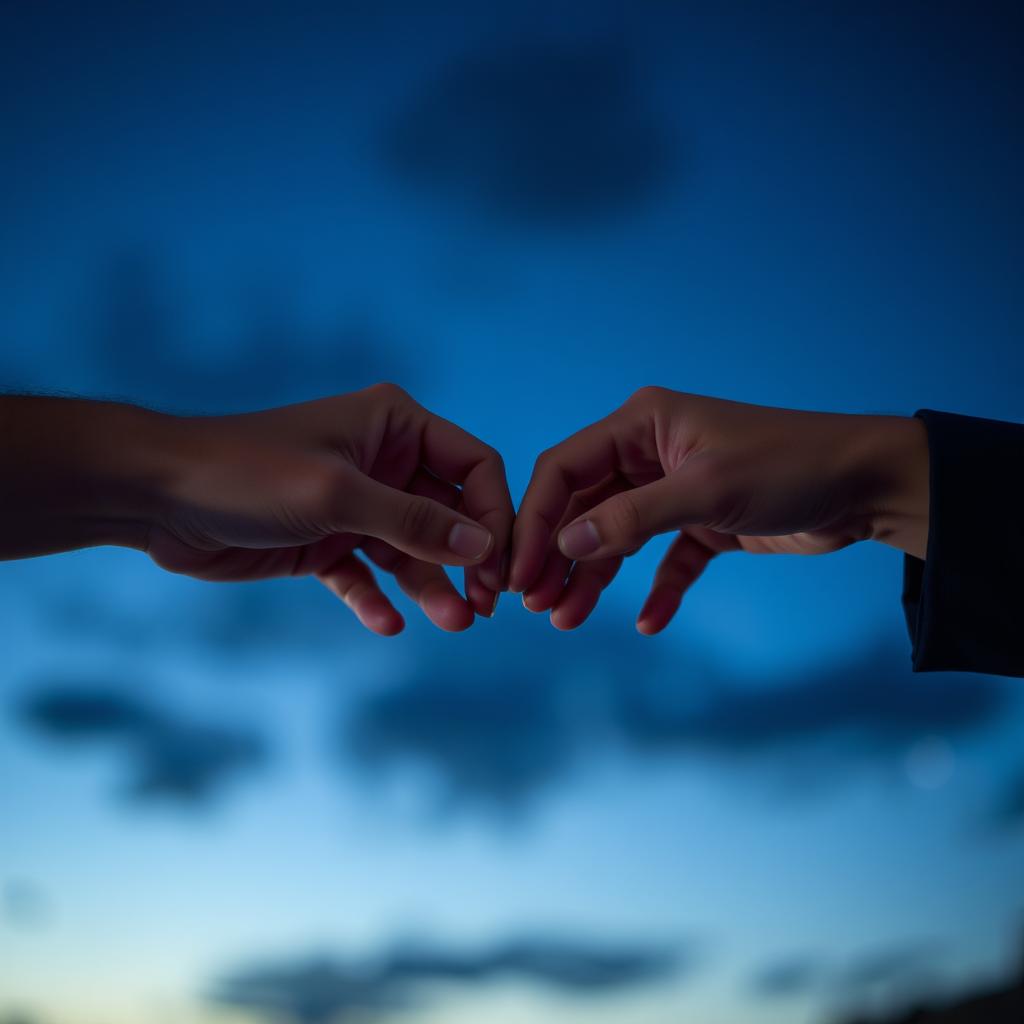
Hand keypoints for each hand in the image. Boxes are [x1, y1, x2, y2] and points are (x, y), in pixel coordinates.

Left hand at [144, 384, 512, 634]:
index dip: (494, 516)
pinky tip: (386, 624)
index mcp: (394, 425)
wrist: (157, 497)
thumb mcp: (337, 495)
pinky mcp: (325, 542)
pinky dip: (377, 598)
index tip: (500, 567)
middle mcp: (382, 461)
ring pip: (411, 550)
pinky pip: (366, 575)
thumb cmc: (246, 473)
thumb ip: (413, 521)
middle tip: (482, 607)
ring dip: (431, 586)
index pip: (473, 467)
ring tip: (452, 624)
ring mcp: (354, 504)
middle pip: (449, 514)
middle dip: (467, 560)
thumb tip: (484, 548)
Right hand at [510, 387, 928, 633]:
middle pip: (584, 506)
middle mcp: (650, 452)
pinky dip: (655, 589)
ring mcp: (676, 488)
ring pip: (617, 535)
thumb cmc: (789, 467)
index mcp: (641, 424)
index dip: (536, 520)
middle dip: (558, 555)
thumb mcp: (704, 490)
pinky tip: (647, 620)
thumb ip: (631, 518)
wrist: (867, 484)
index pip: (564, 469)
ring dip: (593, 577)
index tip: (520, 571)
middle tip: (537, 604)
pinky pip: (665, 558)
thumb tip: (565, 546)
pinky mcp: (704, 521)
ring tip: (567, 620)